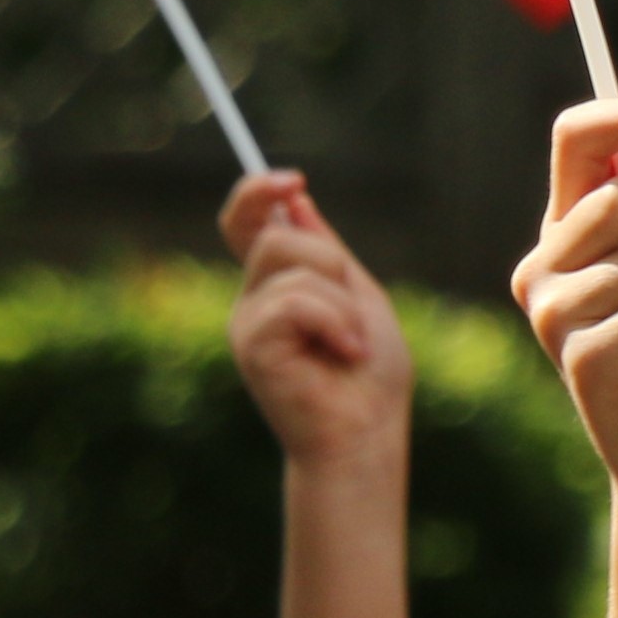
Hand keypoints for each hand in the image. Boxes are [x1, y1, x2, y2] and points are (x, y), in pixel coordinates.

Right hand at [221, 171, 412, 472]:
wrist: (368, 436)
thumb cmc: (371, 378)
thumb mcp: (360, 298)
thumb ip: (328, 253)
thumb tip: (295, 201)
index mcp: (276, 287)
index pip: (245, 223)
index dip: (256, 193)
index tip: (293, 181)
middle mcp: (252, 301)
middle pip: (277, 237)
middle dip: (331, 264)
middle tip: (354, 319)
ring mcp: (246, 323)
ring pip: (290, 264)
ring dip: (342, 303)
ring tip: (352, 346)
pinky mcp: (251, 346)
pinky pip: (295, 301)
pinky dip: (334, 322)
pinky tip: (346, 354)